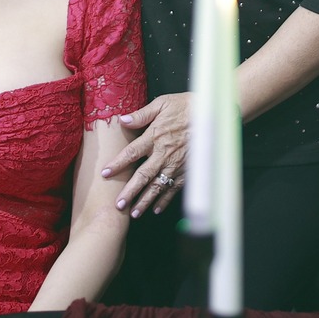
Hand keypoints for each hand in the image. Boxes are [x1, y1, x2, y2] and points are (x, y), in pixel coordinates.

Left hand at [107, 92, 190, 217]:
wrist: (213, 115)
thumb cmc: (186, 106)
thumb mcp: (162, 104)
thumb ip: (142, 114)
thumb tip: (122, 120)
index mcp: (155, 136)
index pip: (131, 153)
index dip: (117, 164)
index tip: (105, 174)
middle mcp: (164, 154)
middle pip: (143, 176)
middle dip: (130, 192)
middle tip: (118, 205)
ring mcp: (176, 164)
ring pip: (158, 186)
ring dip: (145, 201)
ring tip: (134, 213)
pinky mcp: (188, 170)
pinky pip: (174, 188)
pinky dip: (165, 200)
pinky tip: (157, 209)